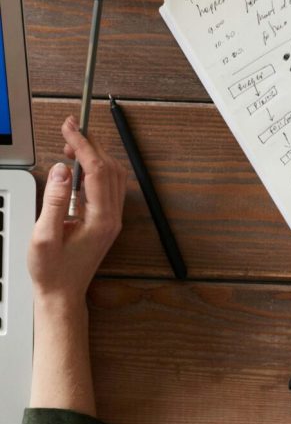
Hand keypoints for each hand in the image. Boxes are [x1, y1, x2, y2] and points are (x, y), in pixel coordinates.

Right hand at [27, 119, 125, 309]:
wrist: (63, 296)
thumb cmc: (52, 272)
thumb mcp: (43, 237)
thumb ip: (53, 201)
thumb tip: (61, 170)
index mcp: (100, 219)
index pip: (97, 170)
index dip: (83, 145)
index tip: (70, 128)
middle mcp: (113, 216)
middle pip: (110, 167)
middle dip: (91, 144)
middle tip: (70, 128)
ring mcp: (113, 218)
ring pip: (114, 174)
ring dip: (96, 154)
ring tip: (72, 145)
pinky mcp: (108, 220)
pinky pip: (110, 185)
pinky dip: (98, 168)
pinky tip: (80, 166)